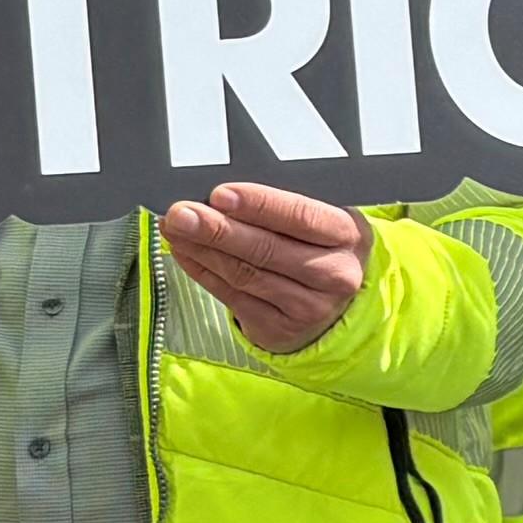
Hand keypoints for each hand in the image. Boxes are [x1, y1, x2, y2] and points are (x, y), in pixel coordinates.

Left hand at [155, 181, 370, 357]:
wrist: (337, 308)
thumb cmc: (321, 250)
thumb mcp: (321, 223)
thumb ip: (282, 207)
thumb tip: (222, 194)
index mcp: (348, 235)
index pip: (300, 216)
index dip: (258, 205)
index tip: (220, 194)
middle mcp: (334, 274)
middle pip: (266, 249)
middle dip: (216, 228)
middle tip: (181, 213)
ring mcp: (308, 307)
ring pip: (244, 273)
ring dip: (202, 249)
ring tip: (174, 228)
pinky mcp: (279, 328)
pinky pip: (232, 296)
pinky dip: (203, 272)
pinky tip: (184, 252)